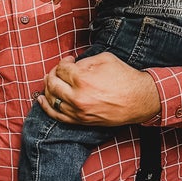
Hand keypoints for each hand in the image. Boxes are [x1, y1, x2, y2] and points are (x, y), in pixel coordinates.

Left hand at [39, 51, 159, 127]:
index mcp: (81, 78)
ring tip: (51, 82)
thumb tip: (71, 65)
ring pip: (52, 99)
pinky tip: (42, 99)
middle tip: (59, 70)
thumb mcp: (104, 59)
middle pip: (52, 83)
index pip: (61, 68)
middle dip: (53, 73)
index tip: (69, 60)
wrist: (139, 100)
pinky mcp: (81, 121)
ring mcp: (77, 111)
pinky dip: (47, 107)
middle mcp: (76, 96)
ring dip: (48, 88)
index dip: (64, 62)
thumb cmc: (124, 78)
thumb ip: (84, 60)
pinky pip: (57, 115)